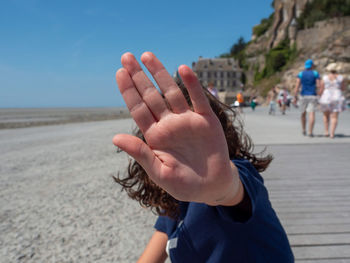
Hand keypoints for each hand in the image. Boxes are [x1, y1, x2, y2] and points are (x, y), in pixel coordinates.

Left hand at [113, 52, 241, 205]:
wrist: (212, 187)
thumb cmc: (183, 184)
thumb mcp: (159, 172)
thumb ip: (140, 153)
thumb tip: (114, 137)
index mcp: (155, 136)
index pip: (138, 109)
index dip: (128, 91)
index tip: (119, 72)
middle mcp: (168, 124)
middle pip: (150, 96)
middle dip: (138, 77)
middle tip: (126, 56)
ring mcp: (187, 120)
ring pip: (171, 92)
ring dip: (160, 74)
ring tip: (147, 56)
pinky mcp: (206, 120)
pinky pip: (198, 99)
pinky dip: (191, 84)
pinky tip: (183, 69)